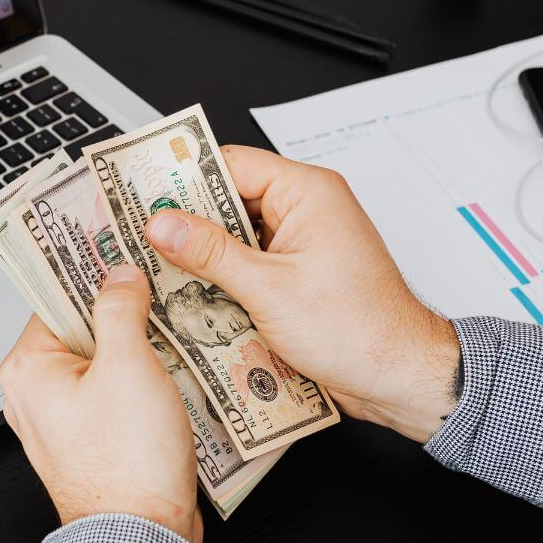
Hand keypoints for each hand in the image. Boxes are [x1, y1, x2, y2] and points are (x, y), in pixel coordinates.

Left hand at [0, 265, 201, 542]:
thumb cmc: (125, 465)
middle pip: (79, 326)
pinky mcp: (91, 436)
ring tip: (168, 323)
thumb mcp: (128, 365)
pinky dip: (139, 376)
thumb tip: (119, 276)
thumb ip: (120, 308)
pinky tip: (170, 365)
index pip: (55, 297)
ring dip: (135, 342)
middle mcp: (35, 393)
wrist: (143, 534)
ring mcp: (62, 417)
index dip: (90, 271)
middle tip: (153, 284)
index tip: (117, 250)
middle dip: (120, 308)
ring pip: (100, 358)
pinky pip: (112, 390)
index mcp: (28, 368)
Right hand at [145, 146, 460, 442]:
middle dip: (187, 220)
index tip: (143, 192)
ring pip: (235, 233)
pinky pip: (248, 261)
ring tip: (160, 265)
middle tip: (143, 233)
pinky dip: (222, 275)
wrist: (400, 378)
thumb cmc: (360, 330)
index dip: (185, 178)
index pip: (231, 164)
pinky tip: (193, 291)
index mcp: (308, 192)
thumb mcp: (269, 289)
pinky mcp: (296, 273)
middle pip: (229, 199)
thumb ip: (210, 253)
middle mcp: (306, 209)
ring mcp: (301, 242)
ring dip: (203, 253)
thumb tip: (164, 225)